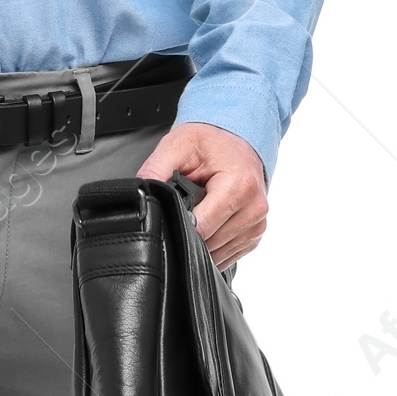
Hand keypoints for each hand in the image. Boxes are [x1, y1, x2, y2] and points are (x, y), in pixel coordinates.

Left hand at [135, 121, 268, 263]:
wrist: (236, 142)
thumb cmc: (211, 142)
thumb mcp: (177, 146)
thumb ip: (155, 170)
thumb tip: (139, 195)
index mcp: (240, 185)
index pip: (202, 227)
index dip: (179, 225)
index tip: (171, 214)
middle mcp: (254, 207)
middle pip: (209, 243)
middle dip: (189, 232)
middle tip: (185, 208)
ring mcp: (257, 223)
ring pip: (218, 253)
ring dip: (202, 241)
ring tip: (198, 212)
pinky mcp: (255, 233)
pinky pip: (229, 254)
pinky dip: (213, 244)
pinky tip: (208, 223)